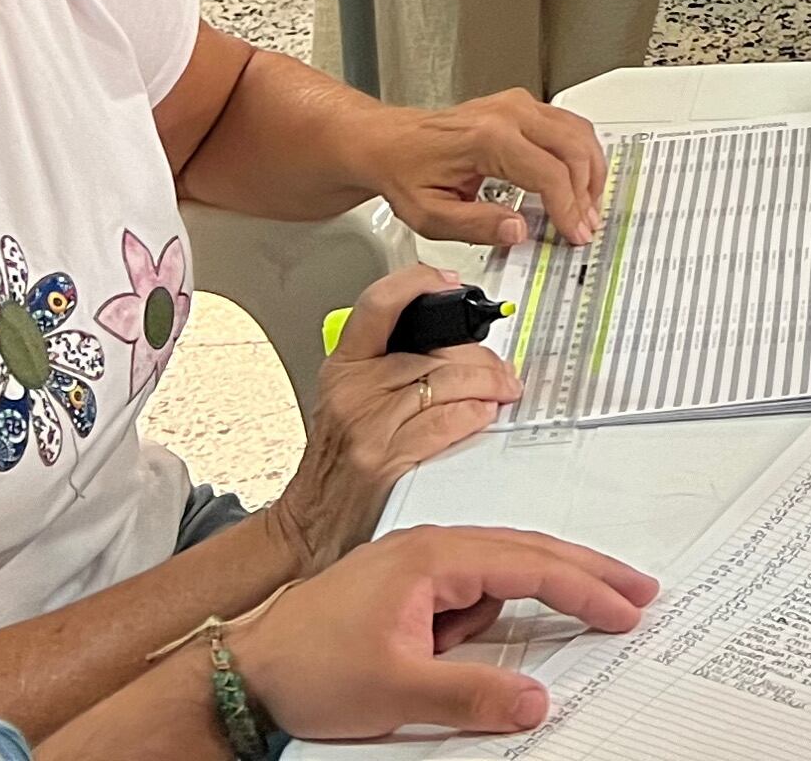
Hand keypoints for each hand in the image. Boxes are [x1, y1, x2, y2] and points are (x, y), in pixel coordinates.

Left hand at [222, 525, 653, 747]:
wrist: (244, 670)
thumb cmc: (306, 665)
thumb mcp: (397, 690)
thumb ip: (473, 693)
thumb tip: (534, 698)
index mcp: (434, 556)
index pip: (531, 564)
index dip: (586, 587)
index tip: (627, 606)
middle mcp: (430, 550)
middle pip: (527, 554)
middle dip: (582, 577)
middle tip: (634, 592)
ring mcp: (417, 568)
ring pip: (496, 581)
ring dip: (521, 609)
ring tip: (511, 648)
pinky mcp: (406, 591)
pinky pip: (467, 601)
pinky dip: (485, 623)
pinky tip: (465, 658)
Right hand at [261, 268, 529, 568]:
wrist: (309, 527)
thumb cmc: (337, 464)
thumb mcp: (348, 401)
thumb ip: (391, 367)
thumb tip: (460, 345)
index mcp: (343, 367)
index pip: (378, 305)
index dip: (418, 284)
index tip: (450, 282)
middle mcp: (352, 391)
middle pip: (436, 349)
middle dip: (481, 357)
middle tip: (501, 369)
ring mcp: (368, 426)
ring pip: (448, 382)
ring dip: (488, 385)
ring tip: (501, 392)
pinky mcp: (385, 461)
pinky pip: (445, 423)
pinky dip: (474, 415)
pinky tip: (484, 415)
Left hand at [369, 89, 607, 246]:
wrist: (389, 142)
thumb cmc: (405, 171)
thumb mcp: (431, 215)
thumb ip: (477, 226)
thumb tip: (518, 230)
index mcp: (488, 139)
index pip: (550, 174)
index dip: (569, 209)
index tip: (576, 233)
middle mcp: (508, 113)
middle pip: (573, 149)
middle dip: (585, 192)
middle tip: (585, 224)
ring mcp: (516, 104)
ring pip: (577, 131)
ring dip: (589, 171)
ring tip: (586, 205)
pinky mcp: (519, 104)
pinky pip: (567, 123)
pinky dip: (579, 153)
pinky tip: (577, 177)